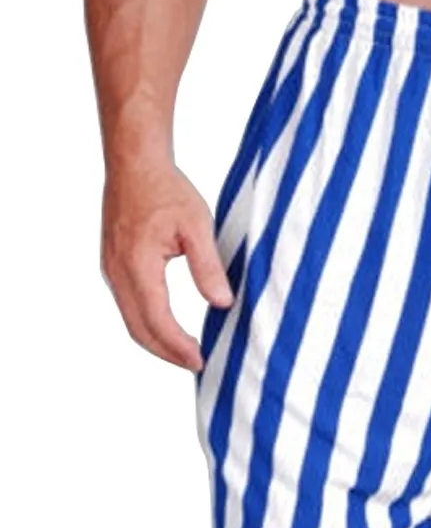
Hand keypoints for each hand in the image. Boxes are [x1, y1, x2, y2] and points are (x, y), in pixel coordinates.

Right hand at [101, 162, 233, 371]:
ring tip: (185, 353)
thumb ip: (208, 266)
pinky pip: (128, 306)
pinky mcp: (113, 265)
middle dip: (167, 353)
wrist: (134, 162)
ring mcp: (111, 269)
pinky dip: (147, 324)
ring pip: (130, 320)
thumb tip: (222, 304)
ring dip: (156, 342)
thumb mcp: (197, 226)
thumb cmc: (166, 189)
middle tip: (196, 365)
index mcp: (138, 265)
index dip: (178, 346)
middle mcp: (118, 272)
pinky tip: (168, 328)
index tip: (201, 361)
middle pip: (139, 329)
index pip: (157, 321)